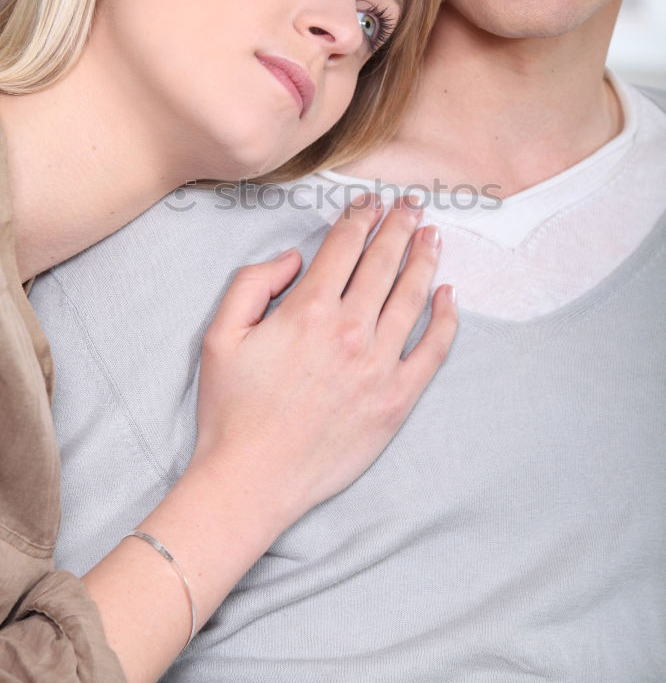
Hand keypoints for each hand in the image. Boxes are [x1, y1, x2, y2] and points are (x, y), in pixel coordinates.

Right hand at [192, 196, 456, 524]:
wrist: (252, 479)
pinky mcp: (396, 400)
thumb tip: (294, 259)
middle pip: (383, 263)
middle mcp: (350, 331)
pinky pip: (432, 351)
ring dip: (423, 260)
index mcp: (308, 311)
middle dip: (398, 226)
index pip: (344, 247)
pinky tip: (449, 295)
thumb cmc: (232, 409)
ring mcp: (379, 366)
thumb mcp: (221, 334)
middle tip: (411, 204)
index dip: (359, 218)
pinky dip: (445, 319)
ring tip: (431, 234)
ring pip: (411, 298)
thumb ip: (252, 282)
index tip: (369, 202)